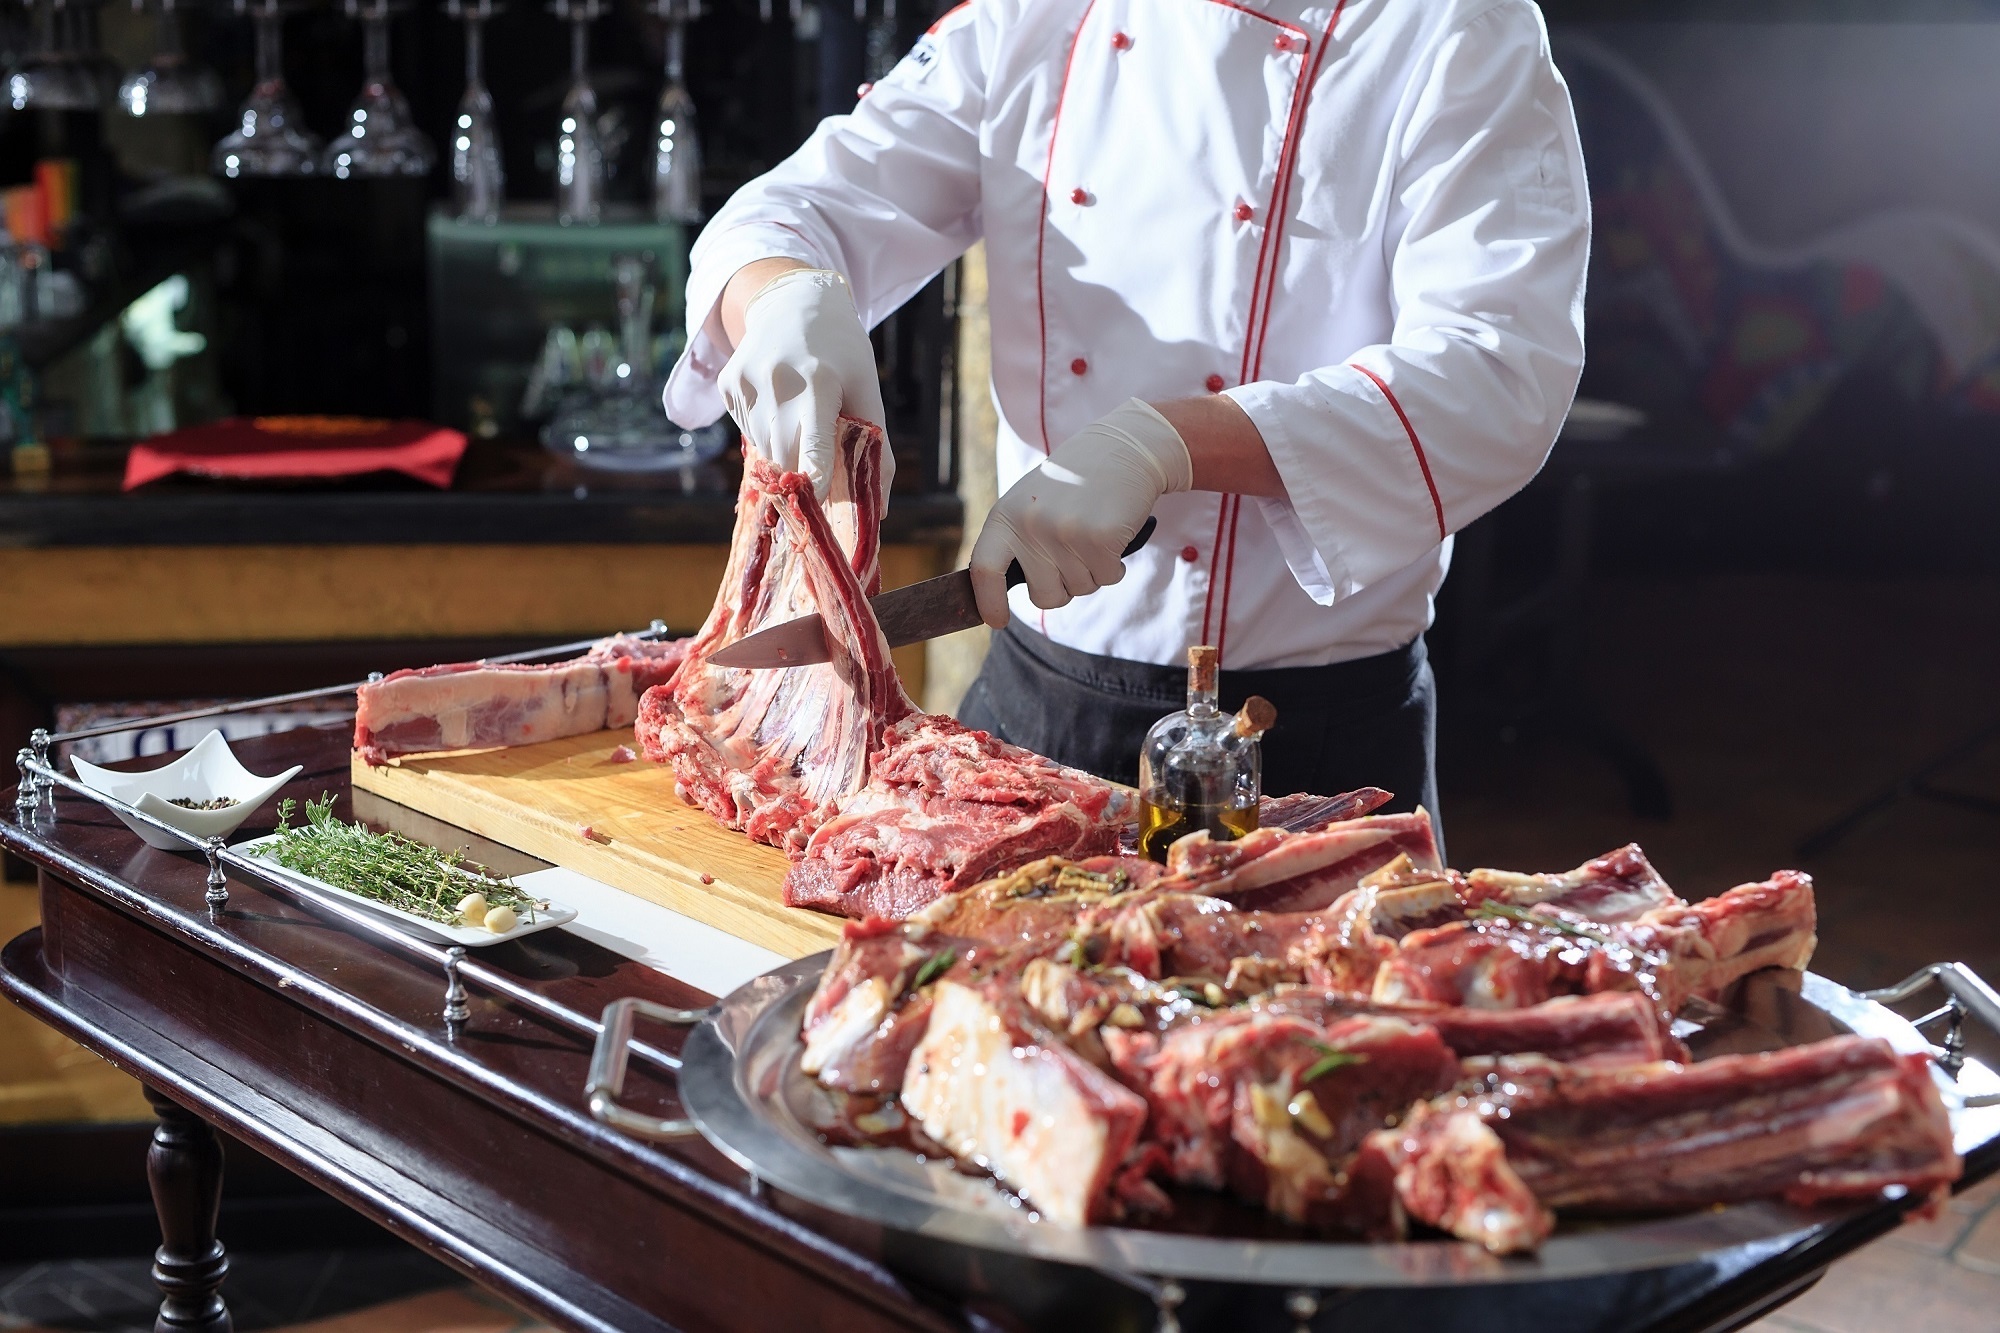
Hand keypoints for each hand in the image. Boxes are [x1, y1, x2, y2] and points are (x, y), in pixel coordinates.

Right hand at [717, 267, 890, 497]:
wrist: (793, 302)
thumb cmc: (840, 352)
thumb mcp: (865, 388)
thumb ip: (875, 446)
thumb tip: (879, 508)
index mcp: (818, 381)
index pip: (814, 444)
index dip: (815, 480)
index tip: (816, 506)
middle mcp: (776, 380)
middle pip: (785, 456)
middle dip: (802, 473)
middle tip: (817, 477)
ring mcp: (745, 381)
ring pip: (763, 449)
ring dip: (784, 452)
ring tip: (799, 421)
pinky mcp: (727, 384)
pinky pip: (747, 430)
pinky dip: (765, 431)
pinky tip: (778, 404)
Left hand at [968, 399, 1191, 627]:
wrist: (1123, 448)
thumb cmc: (1076, 483)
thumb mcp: (1031, 504)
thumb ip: (1016, 543)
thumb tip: (998, 596)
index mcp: (1005, 516)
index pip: (984, 569)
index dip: (988, 602)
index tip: (998, 621)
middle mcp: (1030, 525)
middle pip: (1044, 596)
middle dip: (1064, 587)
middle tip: (1074, 555)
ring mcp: (1064, 533)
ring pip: (1080, 589)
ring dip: (1093, 571)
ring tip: (1094, 532)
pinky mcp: (1099, 538)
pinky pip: (1108, 579)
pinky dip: (1115, 565)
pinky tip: (1114, 534)